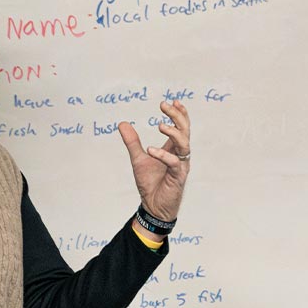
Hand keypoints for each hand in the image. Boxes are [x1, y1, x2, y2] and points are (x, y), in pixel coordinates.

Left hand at [117, 99, 191, 222]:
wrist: (152, 206)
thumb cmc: (150, 184)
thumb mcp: (138, 159)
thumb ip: (132, 142)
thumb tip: (122, 124)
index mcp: (173, 149)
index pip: (181, 127)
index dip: (179, 114)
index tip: (172, 101)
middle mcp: (180, 155)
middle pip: (185, 131)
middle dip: (177, 117)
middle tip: (164, 106)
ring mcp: (180, 166)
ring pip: (184, 145)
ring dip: (174, 133)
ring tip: (160, 125)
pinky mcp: (178, 177)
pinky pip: (174, 163)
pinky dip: (163, 155)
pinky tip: (151, 150)